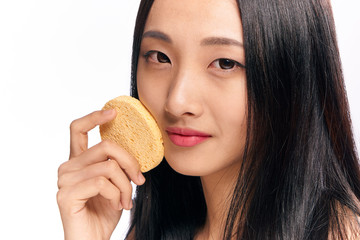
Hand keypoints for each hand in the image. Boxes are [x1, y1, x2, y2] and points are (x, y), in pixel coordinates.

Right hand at [57, 109, 144, 239]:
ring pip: (109, 166)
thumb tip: (135, 149)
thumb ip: (117, 164)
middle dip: (130, 163)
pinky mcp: (66, 195)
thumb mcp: (117, 183)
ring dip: (126, 186)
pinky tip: (115, 206)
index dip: (95, 117)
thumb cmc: (105, 212)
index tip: (114, 112)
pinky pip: (102, 183)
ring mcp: (65, 180)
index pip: (79, 129)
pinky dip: (116, 195)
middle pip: (106, 146)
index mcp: (78, 161)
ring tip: (125, 200)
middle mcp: (68, 167)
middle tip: (140, 180)